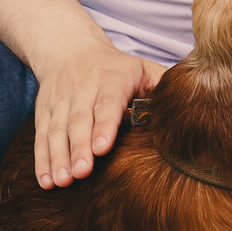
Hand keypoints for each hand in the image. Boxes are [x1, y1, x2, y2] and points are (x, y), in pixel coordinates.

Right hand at [32, 38, 161, 188]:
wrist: (69, 49)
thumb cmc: (116, 67)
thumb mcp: (141, 67)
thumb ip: (161, 85)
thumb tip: (190, 105)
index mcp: (111, 80)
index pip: (107, 103)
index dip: (103, 125)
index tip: (101, 148)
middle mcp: (83, 90)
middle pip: (79, 120)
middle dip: (78, 147)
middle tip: (81, 173)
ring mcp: (61, 102)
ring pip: (57, 130)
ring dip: (58, 157)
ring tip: (61, 180)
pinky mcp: (44, 112)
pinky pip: (42, 137)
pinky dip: (41, 159)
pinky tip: (46, 181)